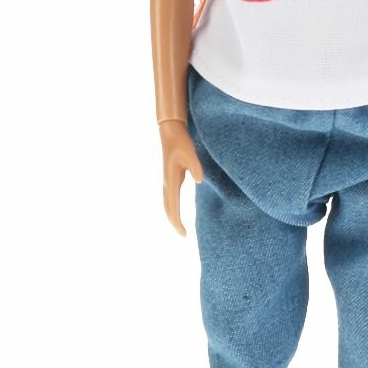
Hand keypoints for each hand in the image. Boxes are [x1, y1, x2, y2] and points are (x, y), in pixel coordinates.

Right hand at [159, 120, 203, 235]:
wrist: (171, 132)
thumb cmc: (181, 141)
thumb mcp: (190, 152)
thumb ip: (195, 166)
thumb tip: (201, 180)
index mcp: (171, 180)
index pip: (173, 206)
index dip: (177, 221)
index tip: (183, 233)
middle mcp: (167, 182)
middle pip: (167, 207)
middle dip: (174, 222)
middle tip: (183, 235)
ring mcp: (168, 180)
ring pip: (167, 203)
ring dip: (172, 215)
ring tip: (180, 227)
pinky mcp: (171, 177)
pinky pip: (169, 197)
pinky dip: (172, 206)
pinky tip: (177, 209)